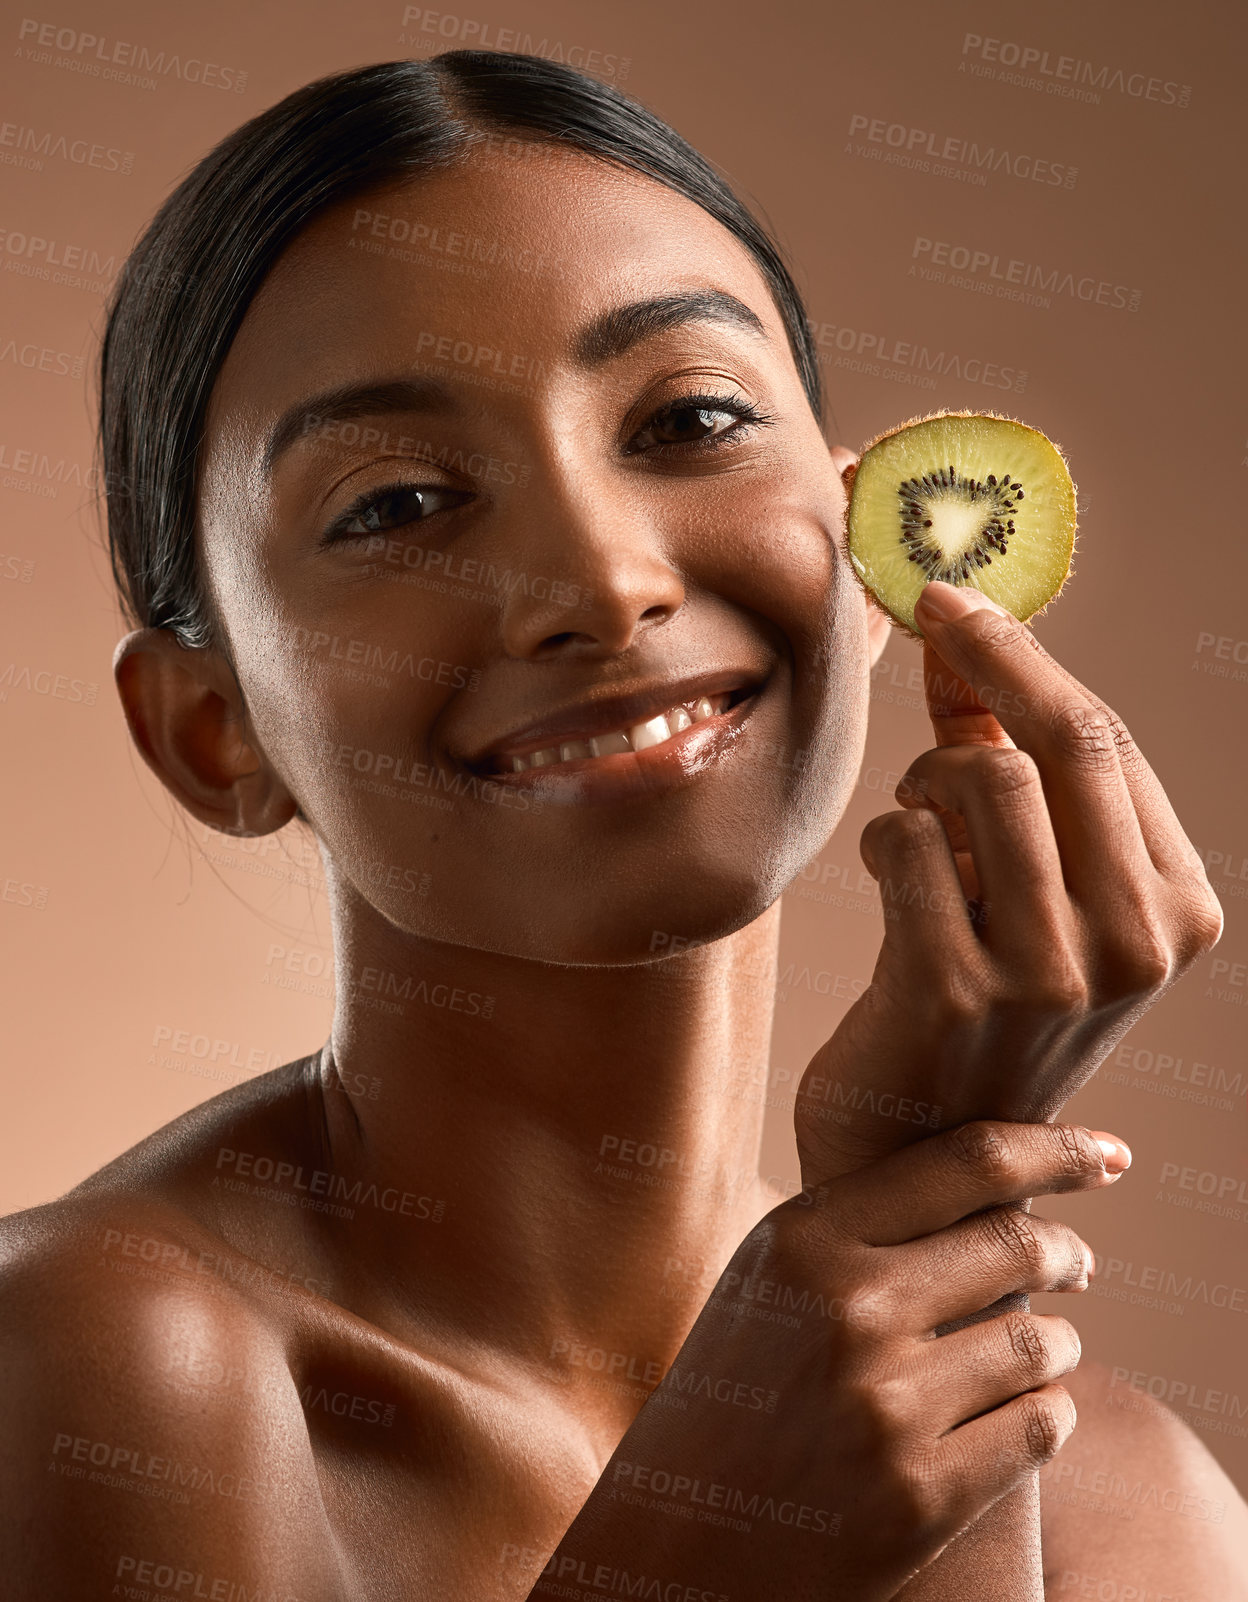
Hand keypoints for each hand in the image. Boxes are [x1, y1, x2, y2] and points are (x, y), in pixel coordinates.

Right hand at [536, 1120, 1127, 1601]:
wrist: (680, 1542)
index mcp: (806, 1239)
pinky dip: (1050, 1414)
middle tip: (1080, 1264)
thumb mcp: (774, 1281)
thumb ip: (868, 1227)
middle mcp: (848, 1310)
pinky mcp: (920, 1497)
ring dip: (1055, 1344)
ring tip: (1031, 1352)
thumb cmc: (737, 1395)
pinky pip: (1043, 1426)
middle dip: (1070, 1251)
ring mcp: (886, 1406)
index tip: (1108, 1155)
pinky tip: (1022, 1413)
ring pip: (1043, 1342)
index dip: (1058, 1149)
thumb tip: (1008, 1184)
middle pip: (1021, 1241)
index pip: (969, 1162)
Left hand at [794, 581, 1222, 1181]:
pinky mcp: (957, 991)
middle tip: (931, 613)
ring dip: (925, 786)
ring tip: (918, 829)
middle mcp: (1136, 943)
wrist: (920, 1153)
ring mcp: (1052, 973)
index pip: (1108, 743)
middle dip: (984, 660)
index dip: (1024, 657)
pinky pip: (904, 842)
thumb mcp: (1026, 881)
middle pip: (1063, 740)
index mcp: (1177, 911)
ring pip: (978, 781)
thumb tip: (963, 635)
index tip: (961, 599)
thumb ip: (1006, 761)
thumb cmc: (976, 999)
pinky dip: (884, 841)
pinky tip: (894, 886)